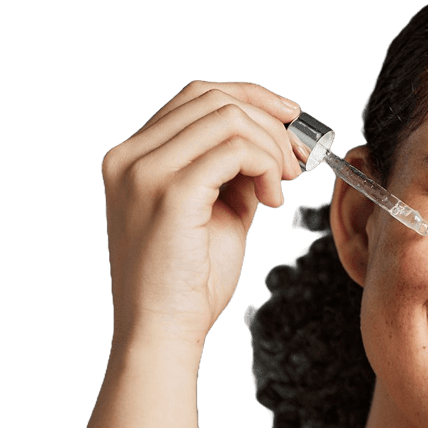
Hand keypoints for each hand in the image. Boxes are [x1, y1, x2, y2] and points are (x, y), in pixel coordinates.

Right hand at [101, 81, 303, 350]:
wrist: (161, 331)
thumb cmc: (187, 283)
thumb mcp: (215, 214)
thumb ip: (233, 176)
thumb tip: (270, 148)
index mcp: (134, 158)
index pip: (195, 96)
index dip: (250, 97)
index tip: (289, 117)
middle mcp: (130, 156)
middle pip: (213, 97)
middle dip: (268, 120)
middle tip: (297, 161)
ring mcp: (146, 171)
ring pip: (228, 118)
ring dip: (272, 147)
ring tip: (282, 187)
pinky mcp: (171, 192)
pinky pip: (236, 150)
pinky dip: (266, 166)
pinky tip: (270, 200)